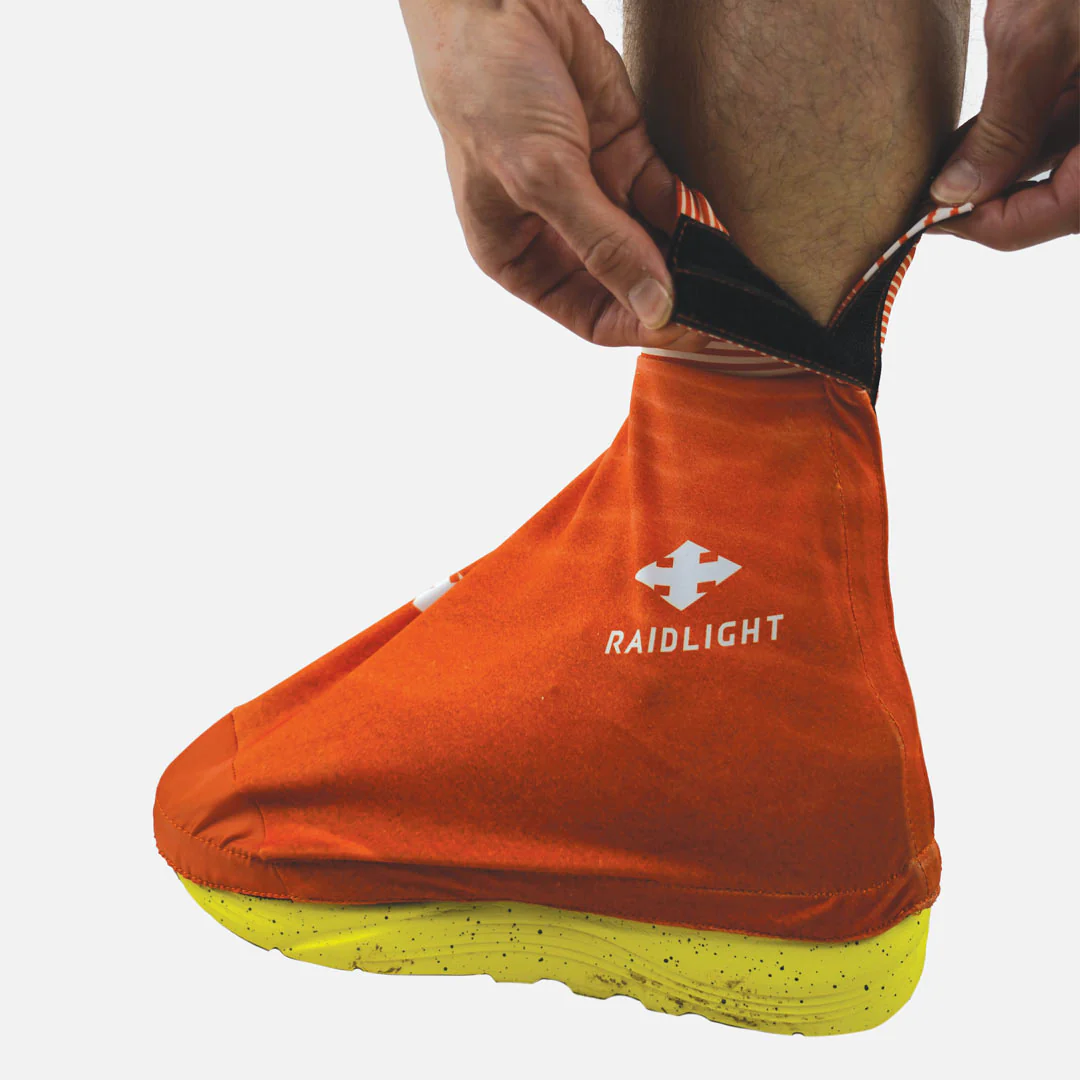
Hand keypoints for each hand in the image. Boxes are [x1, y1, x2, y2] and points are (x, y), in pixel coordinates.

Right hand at [399, 0, 703, 347]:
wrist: (496, 1)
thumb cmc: (489, 93)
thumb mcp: (543, 178)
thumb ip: (604, 244)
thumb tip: (657, 308)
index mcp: (521, 258)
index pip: (593, 316)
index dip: (643, 325)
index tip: (693, 325)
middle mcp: (561, 234)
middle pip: (630, 286)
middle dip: (676, 297)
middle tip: (731, 306)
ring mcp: (596, 194)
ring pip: (654, 245)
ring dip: (692, 260)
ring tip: (738, 275)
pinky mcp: (625, 151)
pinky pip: (668, 197)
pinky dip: (696, 213)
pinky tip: (725, 230)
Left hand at [931, 0, 1077, 248]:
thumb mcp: (1038, 37)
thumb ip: (1003, 128)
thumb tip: (955, 194)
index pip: (1057, 212)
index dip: (988, 224)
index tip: (930, 218)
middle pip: (1062, 199)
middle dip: (996, 198)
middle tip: (934, 191)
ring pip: (1065, 168)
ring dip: (1007, 169)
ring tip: (948, 160)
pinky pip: (1069, 131)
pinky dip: (1029, 137)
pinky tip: (980, 132)